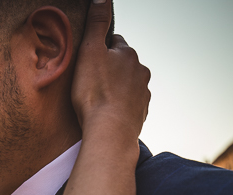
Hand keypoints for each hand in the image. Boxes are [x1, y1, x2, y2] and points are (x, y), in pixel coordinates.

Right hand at [71, 0, 150, 149]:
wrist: (109, 131)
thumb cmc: (96, 93)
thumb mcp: (89, 52)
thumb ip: (97, 23)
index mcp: (128, 55)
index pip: (115, 43)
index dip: (100, 50)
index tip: (89, 60)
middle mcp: (140, 72)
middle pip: (123, 65)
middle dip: (110, 70)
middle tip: (91, 81)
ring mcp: (143, 94)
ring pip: (128, 85)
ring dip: (116, 89)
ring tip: (98, 100)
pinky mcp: (140, 114)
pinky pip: (130, 106)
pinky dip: (120, 107)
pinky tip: (107, 114)